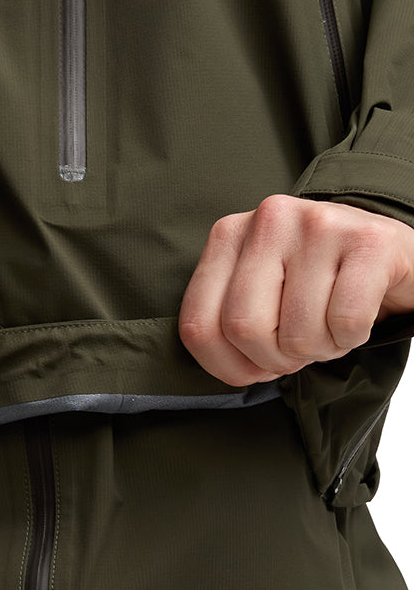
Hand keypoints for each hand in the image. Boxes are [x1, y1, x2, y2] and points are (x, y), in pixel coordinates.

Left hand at [179, 195, 413, 385]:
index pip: (197, 324)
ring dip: (319, 349)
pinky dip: (352, 338)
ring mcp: (318, 224)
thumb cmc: (317, 283)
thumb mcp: (259, 293)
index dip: (226, 364)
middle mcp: (268, 220)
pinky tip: (355, 318)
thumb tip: (234, 370)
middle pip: (244, 328)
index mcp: (228, 234)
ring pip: (298, 333)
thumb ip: (227, 325)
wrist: (392, 255)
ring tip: (329, 327)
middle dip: (274, 359)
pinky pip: (345, 321)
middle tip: (297, 349)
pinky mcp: (368, 240)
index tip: (253, 366)